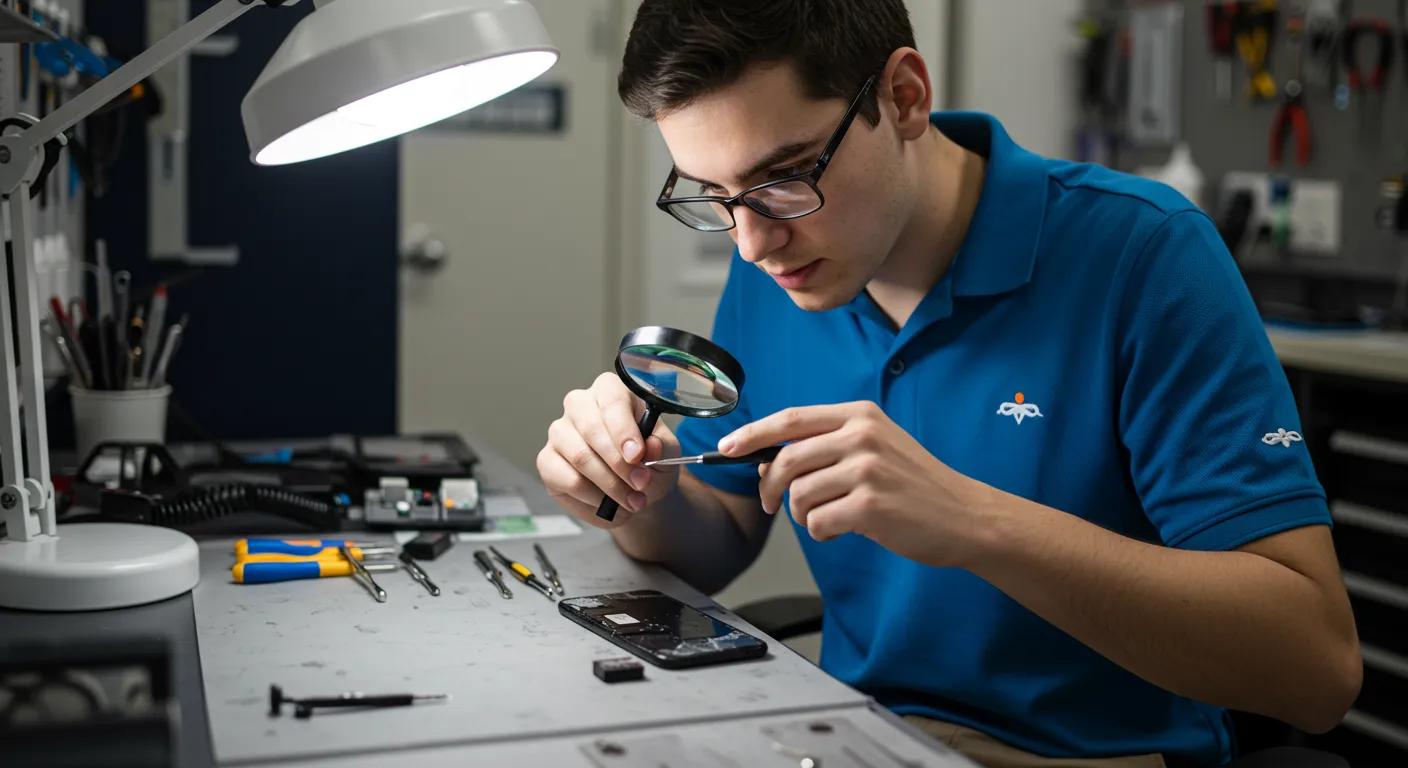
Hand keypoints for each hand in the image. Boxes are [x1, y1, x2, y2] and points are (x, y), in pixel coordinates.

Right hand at [536, 372, 680, 527]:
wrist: (634, 489)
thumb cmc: (649, 461)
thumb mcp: (667, 453)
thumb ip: (662, 447)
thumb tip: (650, 446)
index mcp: (611, 390)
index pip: (612, 400)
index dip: (624, 429)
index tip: (637, 456)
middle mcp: (579, 405)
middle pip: (591, 428)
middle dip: (619, 463)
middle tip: (641, 485)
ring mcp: (559, 432)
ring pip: (580, 457)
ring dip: (610, 485)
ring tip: (633, 501)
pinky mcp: (547, 461)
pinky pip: (568, 481)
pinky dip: (593, 498)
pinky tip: (608, 503)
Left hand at [718, 401, 988, 565]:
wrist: (965, 515)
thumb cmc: (915, 484)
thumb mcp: (875, 446)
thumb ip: (826, 446)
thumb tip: (769, 462)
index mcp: (859, 415)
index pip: (791, 419)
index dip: (752, 434)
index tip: (726, 448)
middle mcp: (862, 436)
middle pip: (787, 460)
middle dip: (770, 488)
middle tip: (774, 504)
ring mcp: (867, 470)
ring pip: (798, 495)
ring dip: (804, 515)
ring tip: (831, 517)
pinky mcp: (870, 506)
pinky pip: (817, 523)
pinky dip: (822, 533)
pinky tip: (845, 530)